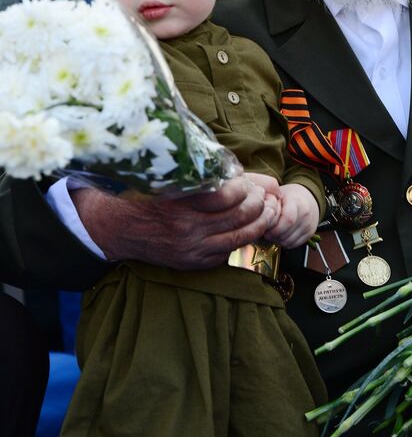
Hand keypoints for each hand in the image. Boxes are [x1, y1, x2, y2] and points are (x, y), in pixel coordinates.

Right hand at [71, 175, 279, 269]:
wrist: (119, 228)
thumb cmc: (149, 195)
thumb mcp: (172, 178)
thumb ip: (207, 175)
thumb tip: (244, 173)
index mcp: (181, 202)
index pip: (228, 195)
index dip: (245, 186)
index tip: (247, 181)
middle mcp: (187, 227)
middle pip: (240, 216)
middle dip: (259, 203)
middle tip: (262, 195)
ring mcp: (191, 248)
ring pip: (241, 237)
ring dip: (260, 222)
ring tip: (266, 211)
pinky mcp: (193, 263)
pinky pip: (227, 252)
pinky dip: (241, 238)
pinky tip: (246, 228)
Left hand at [264, 183, 319, 248]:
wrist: (307, 198)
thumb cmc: (288, 197)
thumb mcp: (278, 195)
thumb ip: (268, 204)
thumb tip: (256, 218)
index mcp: (297, 202)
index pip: (288, 220)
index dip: (274, 227)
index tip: (265, 227)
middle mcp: (305, 215)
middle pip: (286, 233)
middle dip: (272, 235)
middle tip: (266, 232)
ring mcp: (309, 225)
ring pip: (288, 241)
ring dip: (277, 240)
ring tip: (272, 233)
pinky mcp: (309, 234)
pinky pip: (293, 245)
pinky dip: (284, 243)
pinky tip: (280, 235)